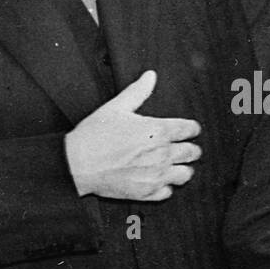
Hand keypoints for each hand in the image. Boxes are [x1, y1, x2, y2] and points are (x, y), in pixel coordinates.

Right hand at [64, 70, 200, 201]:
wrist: (77, 164)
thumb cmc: (95, 135)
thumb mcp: (116, 107)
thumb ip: (137, 91)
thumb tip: (150, 75)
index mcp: (158, 130)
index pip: (190, 129)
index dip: (191, 128)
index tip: (189, 130)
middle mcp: (162, 153)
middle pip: (192, 152)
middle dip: (189, 149)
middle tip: (182, 147)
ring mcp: (156, 175)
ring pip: (186, 174)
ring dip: (182, 169)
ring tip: (172, 165)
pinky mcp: (147, 192)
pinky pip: (168, 192)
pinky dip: (165, 186)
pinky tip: (156, 179)